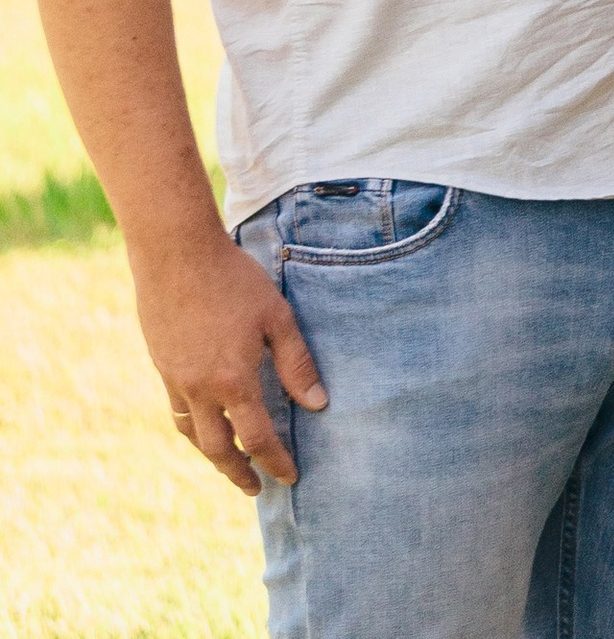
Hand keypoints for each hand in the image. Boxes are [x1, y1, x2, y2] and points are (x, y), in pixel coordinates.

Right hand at [131, 224, 325, 493]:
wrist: (177, 255)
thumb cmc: (234, 280)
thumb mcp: (276, 316)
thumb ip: (297, 363)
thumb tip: (319, 404)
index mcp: (234, 381)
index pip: (258, 439)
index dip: (275, 462)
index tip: (290, 478)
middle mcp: (202, 390)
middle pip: (219, 449)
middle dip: (239, 473)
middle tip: (255, 489)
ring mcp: (177, 380)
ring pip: (194, 435)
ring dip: (213, 455)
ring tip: (229, 464)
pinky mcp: (163, 366)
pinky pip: (178, 411)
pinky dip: (193, 427)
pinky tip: (203, 424)